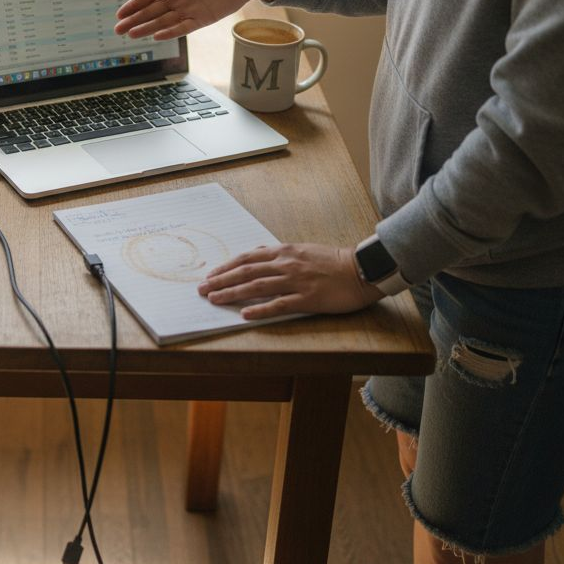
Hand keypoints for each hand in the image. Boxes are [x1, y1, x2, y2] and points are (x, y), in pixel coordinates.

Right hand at [114, 0, 277, 40]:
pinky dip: (170, 32)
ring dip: (147, 28)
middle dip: (134, 20)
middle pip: (151, 11)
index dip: (134, 4)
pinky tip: (157, 36)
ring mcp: (189, 9)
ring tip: (132, 35)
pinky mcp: (202, 19)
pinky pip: (183, 27)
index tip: (120, 13)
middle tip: (118, 30)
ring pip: (163, 21)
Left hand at [196, 243, 382, 319]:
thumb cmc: (333, 261)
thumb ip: (279, 252)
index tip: (210, 275)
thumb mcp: (303, 250)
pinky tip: (245, 314)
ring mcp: (296, 281)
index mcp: (284, 252)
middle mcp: (286, 264)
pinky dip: (260, 309)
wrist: (362, 268)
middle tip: (202, 290)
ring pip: (257, 287)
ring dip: (232, 293)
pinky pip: (279, 304)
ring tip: (215, 300)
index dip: (225, 267)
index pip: (247, 259)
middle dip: (221, 281)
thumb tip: (257, 253)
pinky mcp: (308, 298)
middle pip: (246, 272)